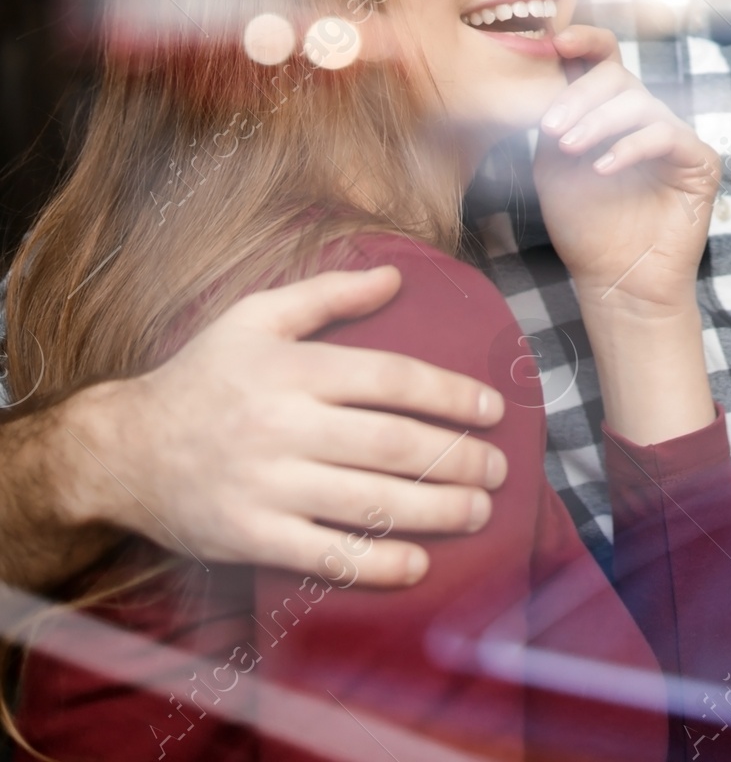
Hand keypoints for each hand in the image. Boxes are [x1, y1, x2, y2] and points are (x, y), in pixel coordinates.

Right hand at [60, 268, 505, 585]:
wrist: (122, 449)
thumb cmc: (199, 377)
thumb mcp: (254, 317)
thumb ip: (327, 295)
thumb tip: (395, 277)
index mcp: (294, 369)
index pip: (390, 378)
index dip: (449, 394)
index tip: (491, 409)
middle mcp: (285, 426)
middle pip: (391, 444)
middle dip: (455, 457)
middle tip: (498, 468)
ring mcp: (268, 485)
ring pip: (368, 500)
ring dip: (433, 509)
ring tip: (477, 511)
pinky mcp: (250, 536)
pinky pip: (324, 554)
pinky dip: (375, 563)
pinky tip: (416, 563)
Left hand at [535, 26, 720, 315]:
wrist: (615, 280)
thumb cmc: (584, 226)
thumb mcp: (554, 167)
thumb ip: (553, 121)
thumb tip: (542, 75)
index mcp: (610, 111)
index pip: (604, 60)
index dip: (585, 40)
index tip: (556, 40)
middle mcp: (646, 115)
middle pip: (616, 76)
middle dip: (580, 96)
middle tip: (552, 129)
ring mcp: (674, 135)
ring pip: (638, 103)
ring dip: (598, 121)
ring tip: (570, 149)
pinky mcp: (698, 159)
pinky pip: (664, 134)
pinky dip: (629, 147)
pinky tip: (602, 168)